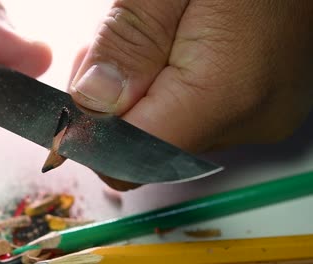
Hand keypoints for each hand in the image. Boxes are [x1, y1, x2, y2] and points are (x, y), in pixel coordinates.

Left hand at [69, 0, 312, 189]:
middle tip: (109, 49)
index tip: (76, 97)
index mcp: (226, 91)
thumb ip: (128, 43)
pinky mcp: (257, 106)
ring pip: (169, 132)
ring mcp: (257, 115)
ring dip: (140, 96)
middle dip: (114, 107)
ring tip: (148, 39)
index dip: (94, 133)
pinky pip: (193, 117)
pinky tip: (171, 50)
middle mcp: (248, 119)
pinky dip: (167, 92)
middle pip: (148, 147)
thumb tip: (91, 102)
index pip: (132, 157)